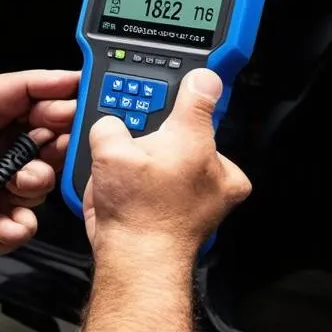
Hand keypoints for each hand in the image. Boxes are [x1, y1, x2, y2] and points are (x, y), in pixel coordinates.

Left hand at [0, 70, 78, 265]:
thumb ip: (3, 88)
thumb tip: (49, 79)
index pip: (40, 100)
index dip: (59, 100)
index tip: (76, 101)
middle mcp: (9, 149)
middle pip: (54, 138)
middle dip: (54, 143)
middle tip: (45, 146)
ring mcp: (14, 184)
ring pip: (49, 179)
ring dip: (32, 182)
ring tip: (11, 185)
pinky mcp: (14, 218)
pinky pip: (35, 217)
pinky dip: (18, 218)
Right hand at [83, 68, 249, 281]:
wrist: (137, 263)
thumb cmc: (138, 215)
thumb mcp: (113, 150)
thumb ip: (114, 121)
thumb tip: (113, 121)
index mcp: (203, 142)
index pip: (202, 92)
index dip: (191, 77)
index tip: (197, 67)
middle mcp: (218, 168)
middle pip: (181, 128)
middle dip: (154, 130)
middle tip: (131, 142)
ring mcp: (212, 194)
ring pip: (175, 158)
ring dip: (152, 160)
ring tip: (126, 176)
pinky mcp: (198, 213)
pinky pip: (173, 185)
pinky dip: (153, 184)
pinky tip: (131, 193)